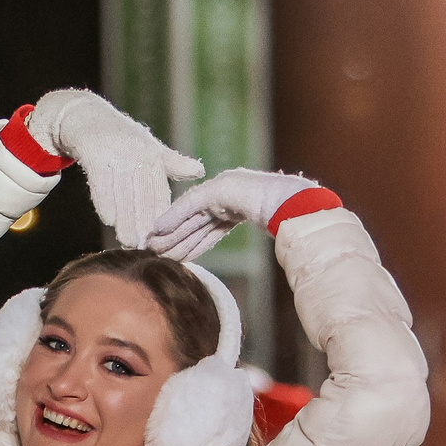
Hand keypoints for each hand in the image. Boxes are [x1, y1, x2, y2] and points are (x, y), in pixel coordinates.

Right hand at [27, 90, 202, 246]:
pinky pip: (101, 182)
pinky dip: (104, 201)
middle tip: (148, 246)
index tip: (165, 237)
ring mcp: (115, 153)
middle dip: (145, 222)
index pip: (160, 191)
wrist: (85, 118)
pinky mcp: (94, 153)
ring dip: (125, 219)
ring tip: (128, 241)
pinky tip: (109, 220)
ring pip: (122, 193)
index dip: (162, 215)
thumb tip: (199, 170)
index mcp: (153, 155)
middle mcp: (137, 154)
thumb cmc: (122, 138)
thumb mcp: (150, 148)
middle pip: (143, 195)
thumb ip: (172, 164)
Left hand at [146, 169, 321, 262]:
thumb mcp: (266, 232)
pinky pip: (190, 206)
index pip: (208, 228)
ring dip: (170, 233)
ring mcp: (221, 191)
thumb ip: (252, 243)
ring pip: (189, 217)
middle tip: (153, 252)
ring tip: (152, 247)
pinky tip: (157, 228)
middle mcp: (225, 197)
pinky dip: (173, 217)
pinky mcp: (217, 189)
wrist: (293, 202)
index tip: (174, 254)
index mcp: (236, 207)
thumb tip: (256, 256)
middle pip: (194, 223)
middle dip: (174, 239)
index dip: (190, 241)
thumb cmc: (288, 217)